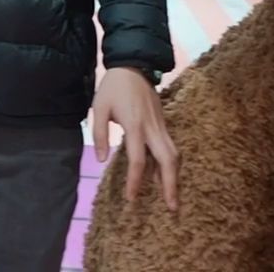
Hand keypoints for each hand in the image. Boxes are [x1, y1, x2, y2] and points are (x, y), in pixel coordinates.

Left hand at [91, 67, 176, 210]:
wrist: (133, 65)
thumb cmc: (113, 87)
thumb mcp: (99, 107)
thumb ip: (100, 133)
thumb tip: (102, 160)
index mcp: (135, 125)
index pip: (138, 160)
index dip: (135, 181)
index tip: (131, 198)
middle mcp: (152, 128)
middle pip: (167, 161)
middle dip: (170, 185)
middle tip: (172, 207)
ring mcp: (161, 125)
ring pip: (173, 155)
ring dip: (174, 176)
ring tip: (171, 197)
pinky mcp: (163, 123)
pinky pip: (170, 148)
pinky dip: (170, 165)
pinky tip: (166, 176)